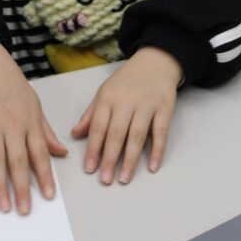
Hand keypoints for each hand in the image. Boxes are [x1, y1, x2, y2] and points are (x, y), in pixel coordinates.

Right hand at [0, 35, 66, 213]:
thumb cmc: (12, 85)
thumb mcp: (35, 105)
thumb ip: (46, 132)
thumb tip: (61, 153)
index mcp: (31, 121)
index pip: (40, 153)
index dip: (45, 176)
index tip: (49, 196)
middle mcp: (13, 125)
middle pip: (19, 161)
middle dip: (23, 188)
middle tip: (25, 210)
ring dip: (0, 185)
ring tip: (4, 205)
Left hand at [71, 46, 181, 184]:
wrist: (155, 61)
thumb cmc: (127, 80)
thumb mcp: (104, 92)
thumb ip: (91, 114)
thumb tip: (76, 133)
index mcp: (108, 98)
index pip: (98, 127)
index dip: (93, 149)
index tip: (89, 168)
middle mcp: (126, 102)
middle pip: (116, 134)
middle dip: (110, 159)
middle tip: (105, 179)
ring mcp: (147, 105)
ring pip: (137, 135)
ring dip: (130, 159)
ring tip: (124, 178)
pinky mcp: (164, 108)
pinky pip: (160, 132)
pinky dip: (157, 150)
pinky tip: (152, 166)